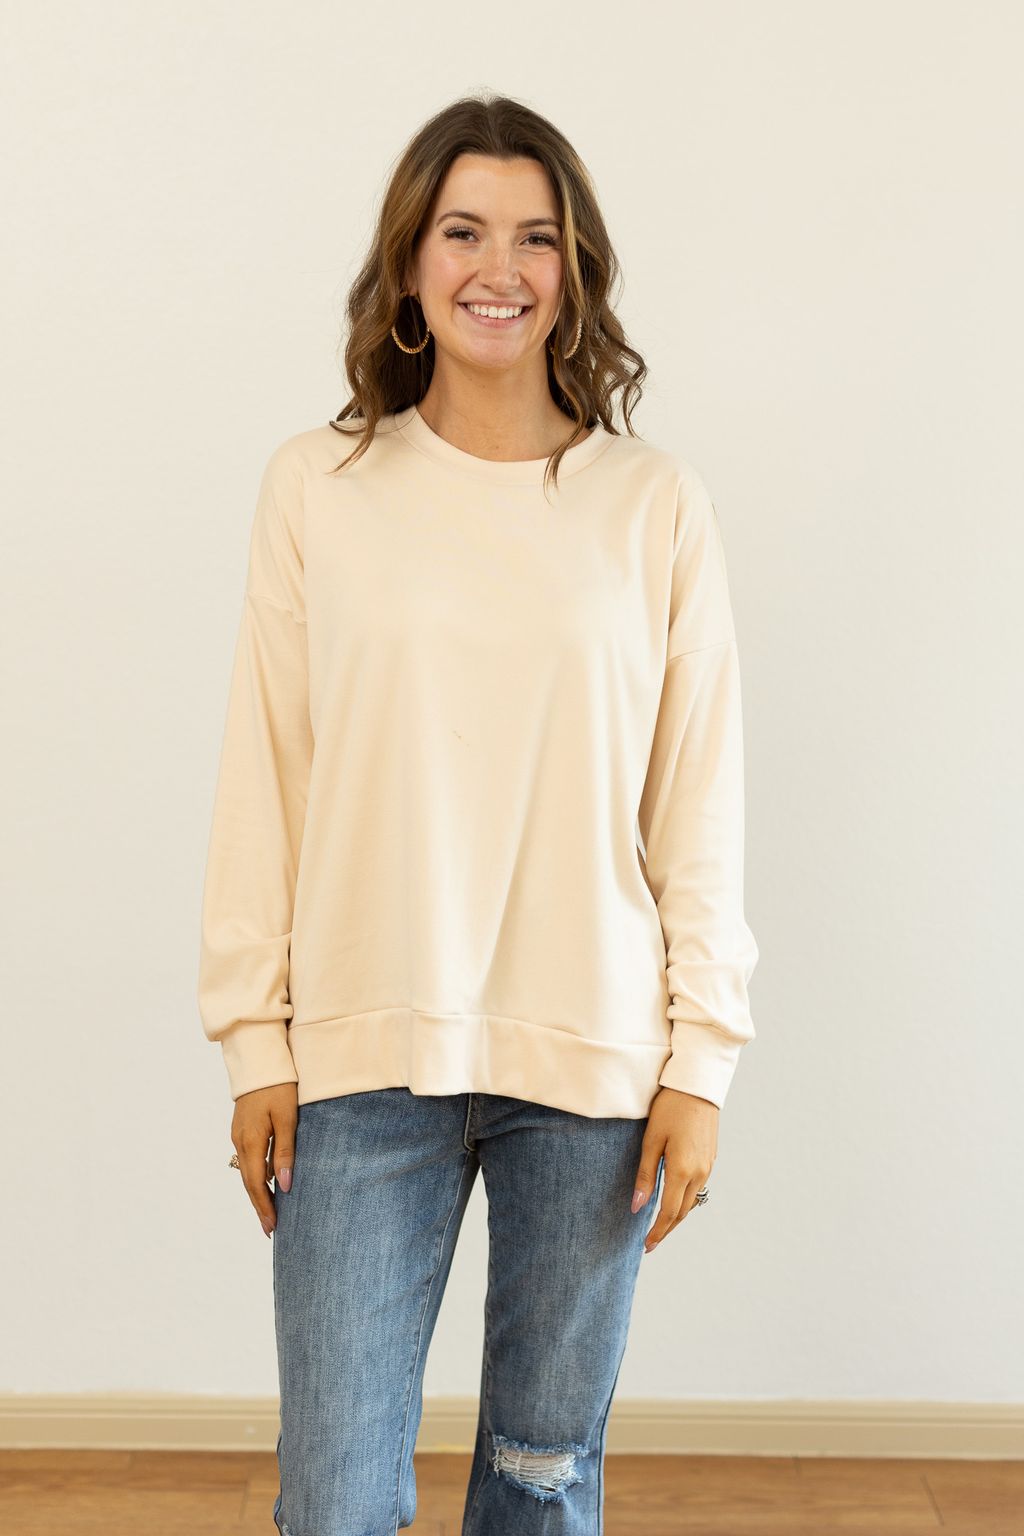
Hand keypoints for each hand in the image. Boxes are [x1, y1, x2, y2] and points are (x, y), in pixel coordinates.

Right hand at [230, 1082, 297, 1237]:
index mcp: (251, 1141)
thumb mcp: (288, 1118)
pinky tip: (268, 1181)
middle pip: (248, 1182)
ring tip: (270, 1210)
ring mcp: (239, 1134)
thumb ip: (285, 1151)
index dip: (264, 1206)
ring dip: (258, 1191)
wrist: (260, 1060)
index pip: (257, 1184)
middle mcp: (240, 1141)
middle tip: (270, 1228)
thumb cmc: (279, 1086)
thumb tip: (284, 1185)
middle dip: (259, 1205)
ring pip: (247, 1171)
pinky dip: (256, 1174)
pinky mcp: (242, 1128)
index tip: (272, 1227)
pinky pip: (248, 1158)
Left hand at [633, 1087, 717, 1253]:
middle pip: (682, 1212)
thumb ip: (645, 1175)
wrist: (698, 1085)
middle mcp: (699, 1173)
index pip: (668, 1213)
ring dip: (676, 1215)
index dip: (657, 1232)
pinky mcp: (711, 1158)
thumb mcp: (651, 1140)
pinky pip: (698, 1187)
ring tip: (660, 1223)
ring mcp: (708, 1166)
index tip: (646, 1246)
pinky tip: (674, 1197)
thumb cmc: (670, 1108)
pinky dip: (685, 1199)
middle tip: (651, 1241)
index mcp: (682, 1170)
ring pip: (692, 1201)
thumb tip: (637, 1207)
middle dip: (667, 1229)